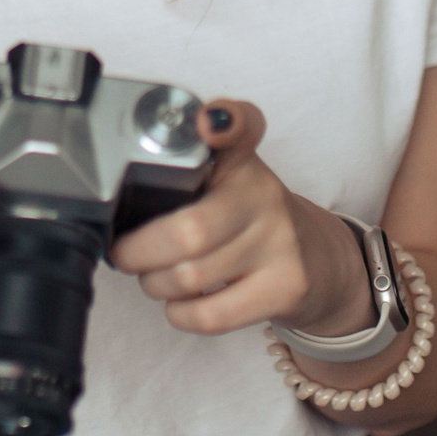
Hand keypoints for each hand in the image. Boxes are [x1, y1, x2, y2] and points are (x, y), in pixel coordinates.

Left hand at [108, 101, 373, 338]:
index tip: (207, 123)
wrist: (319, 263)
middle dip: (138, 252)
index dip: (227, 121)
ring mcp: (280, 242)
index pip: (243, 125)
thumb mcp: (226, 184)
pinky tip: (181, 304)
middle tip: (124, 255)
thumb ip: (182, 176)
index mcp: (242, 161)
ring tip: (155, 279)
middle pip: (189, 230)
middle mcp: (265, 193)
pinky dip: (180, 314)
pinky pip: (212, 314)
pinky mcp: (287, 287)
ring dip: (155, 285)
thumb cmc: (250, 221)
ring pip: (191, 276)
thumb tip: (117, 203)